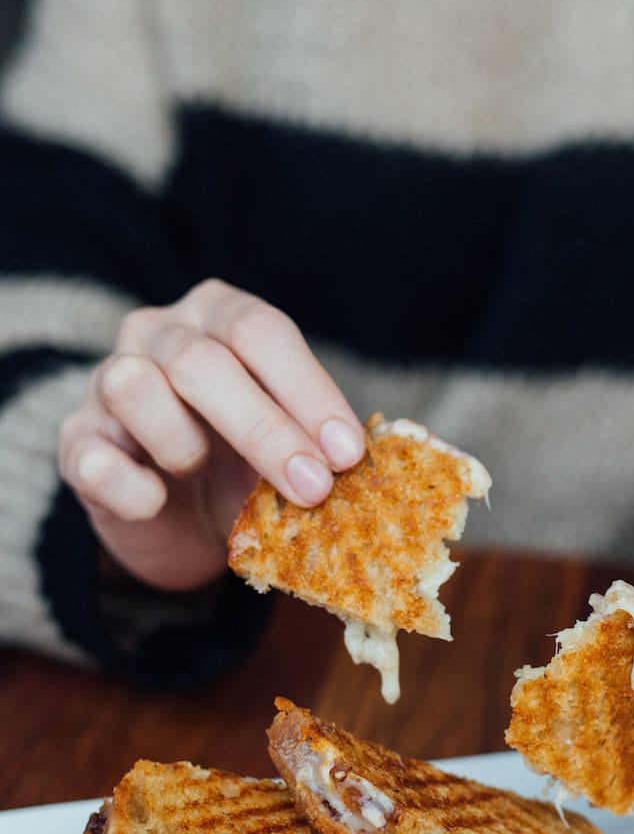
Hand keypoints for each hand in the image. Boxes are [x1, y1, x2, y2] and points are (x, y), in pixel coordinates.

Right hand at [59, 279, 364, 592]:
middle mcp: (156, 332)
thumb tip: (359, 465)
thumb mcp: (286, 443)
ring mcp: (105, 381)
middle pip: (203, 362)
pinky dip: (132, 488)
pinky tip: (156, 503)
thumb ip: (314, 440)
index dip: (308, 392)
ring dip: (181, 444)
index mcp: (219, 314)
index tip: (347, 453)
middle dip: (266, 430)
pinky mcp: (75, 441)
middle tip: (314, 489)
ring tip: (199, 473)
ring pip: (134, 387)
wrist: (179, 520)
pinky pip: (94, 458)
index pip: (261, 332)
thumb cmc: (243, 463)